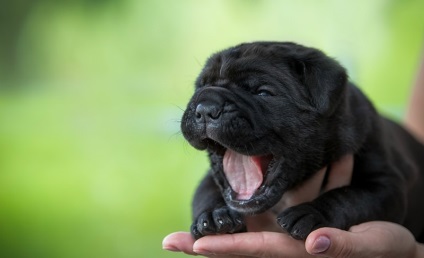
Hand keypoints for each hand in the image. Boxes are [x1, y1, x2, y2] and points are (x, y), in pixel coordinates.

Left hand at [163, 221, 423, 257]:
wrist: (389, 251)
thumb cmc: (382, 250)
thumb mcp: (364, 247)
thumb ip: (338, 245)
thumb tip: (312, 243)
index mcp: (296, 253)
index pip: (254, 250)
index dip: (226, 247)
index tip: (194, 244)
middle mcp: (283, 248)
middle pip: (237, 247)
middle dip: (206, 245)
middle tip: (171, 242)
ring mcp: (284, 238)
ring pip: (244, 234)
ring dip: (215, 230)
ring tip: (182, 235)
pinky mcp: (292, 225)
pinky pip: (264, 220)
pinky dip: (239, 217)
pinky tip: (221, 209)